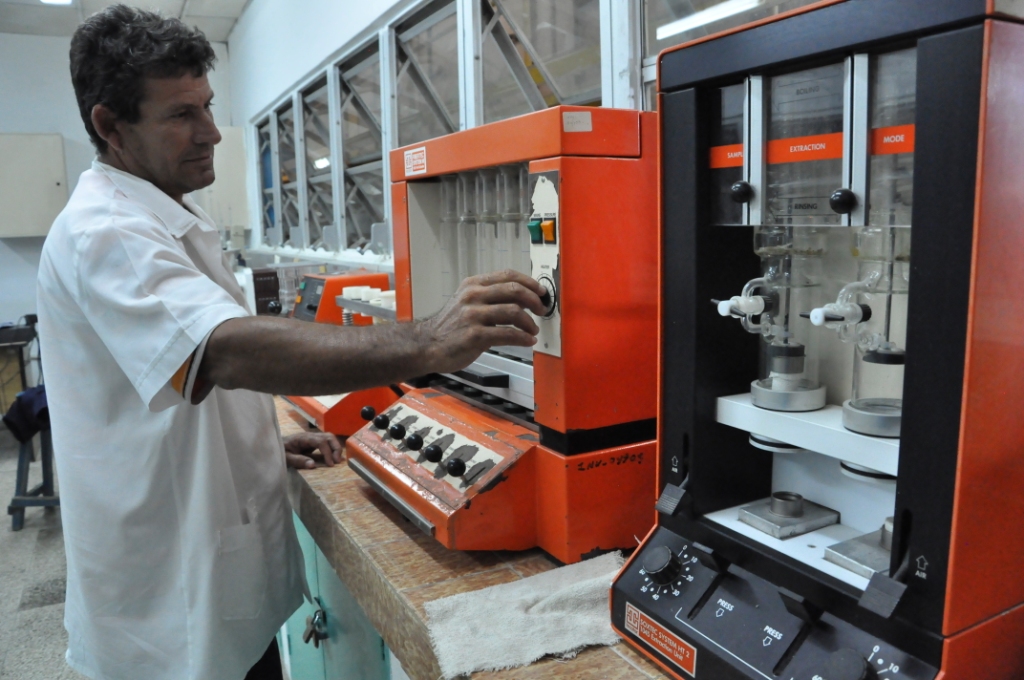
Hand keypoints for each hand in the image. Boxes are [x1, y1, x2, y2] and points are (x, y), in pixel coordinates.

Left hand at [284, 432, 342, 469]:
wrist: (273, 445)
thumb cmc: (279, 451)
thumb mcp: (286, 458)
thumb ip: (298, 460)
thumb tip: (313, 465)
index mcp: (303, 438)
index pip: (321, 442)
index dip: (328, 452)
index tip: (331, 465)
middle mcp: (310, 435)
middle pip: (329, 437)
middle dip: (336, 448)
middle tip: (337, 462)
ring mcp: (313, 437)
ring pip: (329, 438)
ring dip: (336, 448)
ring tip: (337, 461)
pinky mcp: (314, 442)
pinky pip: (326, 442)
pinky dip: (332, 449)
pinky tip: (333, 458)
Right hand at [416, 270, 546, 374]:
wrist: (427, 345)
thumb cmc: (451, 326)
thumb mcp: (467, 302)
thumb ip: (490, 296)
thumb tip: (523, 297)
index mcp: (473, 284)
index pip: (508, 275)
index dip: (529, 282)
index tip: (541, 291)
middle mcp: (473, 296)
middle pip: (514, 290)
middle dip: (534, 301)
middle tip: (541, 310)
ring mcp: (473, 315)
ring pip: (514, 311)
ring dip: (529, 322)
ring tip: (533, 330)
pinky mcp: (474, 335)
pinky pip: (507, 334)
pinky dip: (522, 338)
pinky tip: (527, 341)